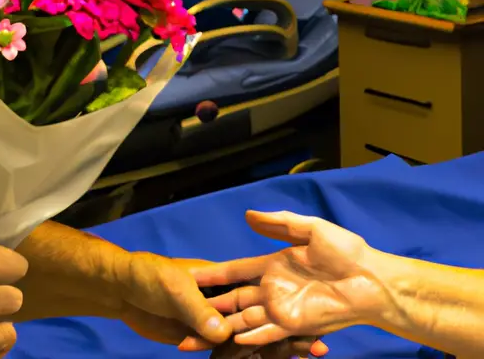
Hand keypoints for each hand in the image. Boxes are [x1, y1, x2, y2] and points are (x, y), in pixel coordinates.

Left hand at [118, 255, 328, 357]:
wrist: (123, 289)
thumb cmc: (150, 277)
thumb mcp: (175, 288)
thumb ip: (198, 309)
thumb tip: (223, 334)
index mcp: (223, 277)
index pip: (258, 291)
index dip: (282, 303)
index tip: (309, 318)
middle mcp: (224, 298)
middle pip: (259, 314)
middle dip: (286, 329)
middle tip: (316, 346)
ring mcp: (213, 318)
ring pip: (245, 334)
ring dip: (269, 346)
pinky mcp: (199, 335)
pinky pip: (222, 349)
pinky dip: (239, 357)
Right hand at [191, 211, 390, 348]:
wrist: (372, 277)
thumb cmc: (345, 250)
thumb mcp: (310, 228)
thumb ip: (279, 224)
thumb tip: (248, 215)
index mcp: (274, 264)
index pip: (236, 270)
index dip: (214, 274)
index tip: (190, 277)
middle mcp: (272, 288)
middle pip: (234, 299)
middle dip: (210, 305)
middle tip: (182, 311)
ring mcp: (282, 308)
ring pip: (245, 320)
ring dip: (223, 327)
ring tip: (197, 334)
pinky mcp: (296, 324)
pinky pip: (267, 333)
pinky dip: (249, 337)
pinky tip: (231, 338)